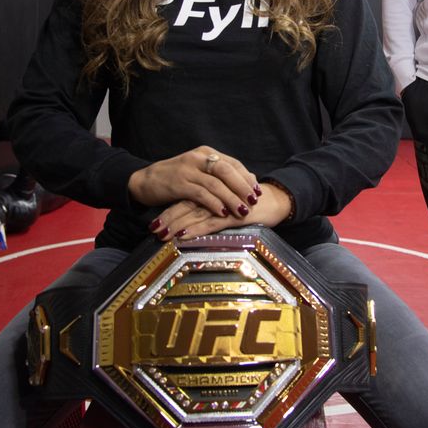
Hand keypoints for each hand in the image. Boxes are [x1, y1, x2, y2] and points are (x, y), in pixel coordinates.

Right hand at [129, 146, 259, 229]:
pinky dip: (214, 204)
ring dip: (232, 198)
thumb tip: (243, 182)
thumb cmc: (174, 178)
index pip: (232, 163)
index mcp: (205, 153)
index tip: (257, 190)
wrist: (144, 180)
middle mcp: (198, 158)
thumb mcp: (196, 171)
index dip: (246, 177)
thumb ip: (216, 174)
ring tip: (243, 210)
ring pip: (216, 184)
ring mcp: (188, 170)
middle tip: (254, 200)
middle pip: (227, 170)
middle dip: (243, 187)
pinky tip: (223, 213)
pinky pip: (201, 194)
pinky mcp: (179, 184)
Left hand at [153, 180, 294, 241]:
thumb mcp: (227, 204)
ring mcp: (223, 205)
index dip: (169, 210)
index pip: (185, 199)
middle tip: (152, 230)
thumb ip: (211, 208)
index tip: (154, 222)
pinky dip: (195, 230)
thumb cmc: (249, 205)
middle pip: (186, 206)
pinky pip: (211, 224)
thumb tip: (189, 221)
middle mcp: (214, 196)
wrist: (274, 202)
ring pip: (194, 215)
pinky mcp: (233, 216)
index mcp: (211, 191)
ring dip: (176, 226)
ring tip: (161, 235)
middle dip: (168, 219)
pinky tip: (183, 237)